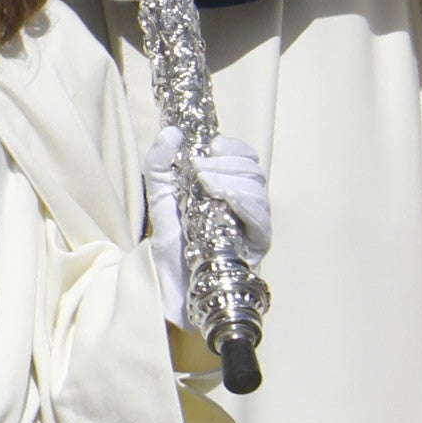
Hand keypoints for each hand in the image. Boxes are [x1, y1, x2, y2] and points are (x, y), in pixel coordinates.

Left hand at [142, 124, 272, 332]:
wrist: (169, 290)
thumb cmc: (171, 247)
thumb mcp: (159, 199)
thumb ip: (159, 165)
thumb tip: (171, 133)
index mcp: (227, 189)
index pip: (245, 159)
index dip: (233, 149)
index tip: (210, 148)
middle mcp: (245, 207)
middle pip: (253, 172)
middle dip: (227, 163)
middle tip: (199, 170)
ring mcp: (252, 228)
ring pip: (259, 192)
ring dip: (233, 180)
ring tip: (206, 185)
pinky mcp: (256, 250)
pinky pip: (262, 221)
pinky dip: (246, 204)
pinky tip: (227, 199)